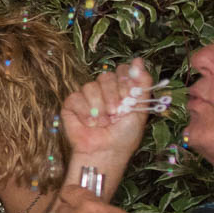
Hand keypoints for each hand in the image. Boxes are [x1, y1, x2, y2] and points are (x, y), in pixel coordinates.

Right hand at [61, 58, 152, 173]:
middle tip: (115, 113)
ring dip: (98, 107)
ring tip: (102, 123)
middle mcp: (104, 90)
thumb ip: (142, 84)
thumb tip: (139, 60)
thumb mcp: (140, 109)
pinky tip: (89, 123)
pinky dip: (84, 112)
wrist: (104, 152)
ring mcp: (87, 96)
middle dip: (112, 95)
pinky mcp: (71, 105)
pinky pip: (75, 98)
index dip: (125, 82)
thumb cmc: (124, 135)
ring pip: (90, 86)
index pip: (122, 70)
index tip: (128, 97)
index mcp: (122, 89)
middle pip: (106, 76)